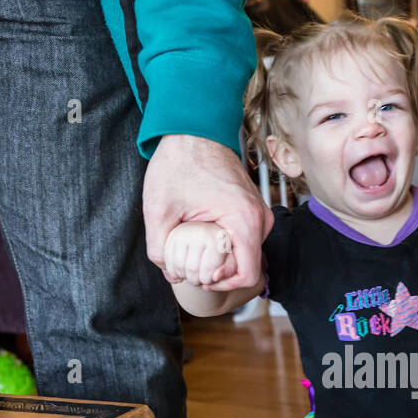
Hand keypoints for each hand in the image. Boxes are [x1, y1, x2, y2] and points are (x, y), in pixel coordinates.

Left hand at [143, 134, 273, 290]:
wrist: (193, 130)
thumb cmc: (178, 163)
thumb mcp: (158, 210)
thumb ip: (159, 250)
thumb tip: (172, 274)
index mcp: (244, 220)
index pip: (248, 275)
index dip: (223, 286)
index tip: (200, 278)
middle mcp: (260, 218)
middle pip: (247, 266)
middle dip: (219, 274)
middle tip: (191, 265)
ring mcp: (259, 212)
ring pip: (246, 253)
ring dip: (222, 260)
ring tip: (195, 250)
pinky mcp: (253, 208)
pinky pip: (245, 239)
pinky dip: (225, 245)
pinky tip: (202, 236)